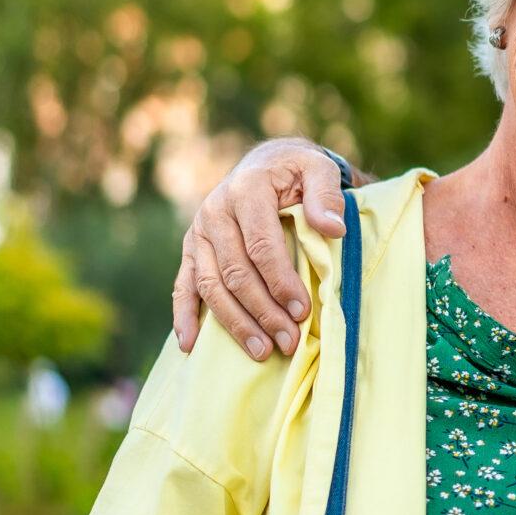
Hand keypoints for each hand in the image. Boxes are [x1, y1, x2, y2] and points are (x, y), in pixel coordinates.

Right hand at [171, 138, 351, 358]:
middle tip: (289, 341)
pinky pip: (183, 286)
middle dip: (263, 311)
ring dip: (235, 322)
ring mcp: (198, 233)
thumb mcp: (318, 169)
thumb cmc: (297, 172)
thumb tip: (332, 229)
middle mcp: (215, 212)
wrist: (266, 163)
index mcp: (246, 190)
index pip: (261, 246)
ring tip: (262, 351)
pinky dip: (184, 317)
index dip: (281, 281)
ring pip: (211, 286)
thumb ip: (327, 194)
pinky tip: (190, 346)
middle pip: (236, 272)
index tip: (302, 311)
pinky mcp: (190, 250)